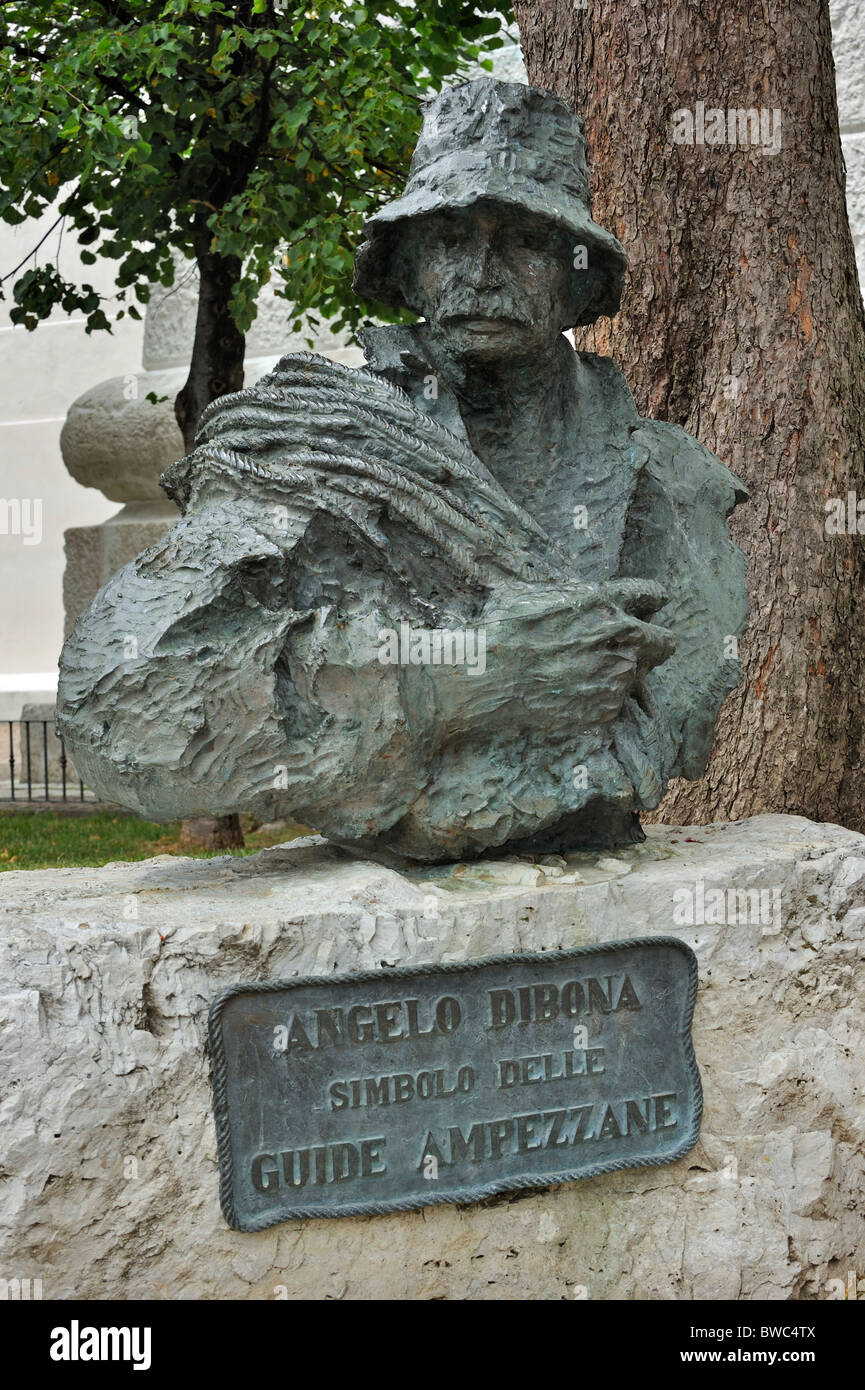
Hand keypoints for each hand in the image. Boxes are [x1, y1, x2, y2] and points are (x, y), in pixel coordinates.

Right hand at [439, 578, 675, 727]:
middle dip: (653, 643)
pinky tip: (570, 693)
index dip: (650, 602)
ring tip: (580, 674)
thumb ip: (576, 595)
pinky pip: (616, 702)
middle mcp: (620, 636)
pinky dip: (600, 698)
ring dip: (620, 672)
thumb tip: (593, 595)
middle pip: (664, 642)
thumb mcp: (536, 593)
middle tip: (630, 648)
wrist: (487, 678)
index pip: (651, 595)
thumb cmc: (502, 631)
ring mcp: (616, 675)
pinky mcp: (606, 708)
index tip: (648, 608)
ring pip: (638, 674)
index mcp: (603, 601)